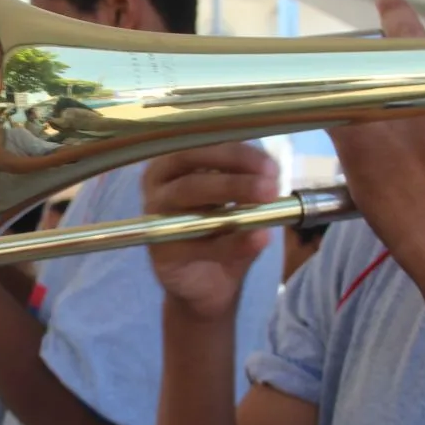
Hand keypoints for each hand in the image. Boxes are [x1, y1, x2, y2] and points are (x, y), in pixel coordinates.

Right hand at [141, 143, 280, 319]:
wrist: (207, 282)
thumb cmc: (221, 231)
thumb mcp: (238, 201)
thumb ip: (250, 182)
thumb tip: (270, 174)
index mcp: (176, 160)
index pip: (203, 142)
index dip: (238, 151)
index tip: (271, 166)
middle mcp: (157, 179)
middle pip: (191, 160)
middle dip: (234, 167)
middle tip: (270, 184)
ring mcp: (154, 212)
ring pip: (188, 191)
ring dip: (231, 191)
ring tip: (267, 200)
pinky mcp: (158, 247)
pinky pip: (197, 241)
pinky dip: (232, 242)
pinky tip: (259, 239)